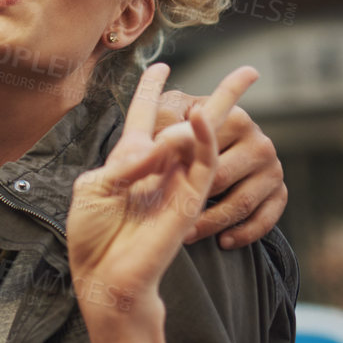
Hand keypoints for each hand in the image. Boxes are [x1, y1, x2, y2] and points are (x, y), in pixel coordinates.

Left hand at [67, 64, 257, 321]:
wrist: (104, 276)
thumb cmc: (91, 236)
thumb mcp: (93, 188)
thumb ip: (124, 162)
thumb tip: (160, 149)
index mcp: (128, 158)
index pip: (143, 116)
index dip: (151, 90)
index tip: (161, 66)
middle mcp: (159, 166)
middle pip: (194, 122)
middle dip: (223, 95)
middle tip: (250, 72)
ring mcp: (178, 182)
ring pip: (206, 139)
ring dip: (211, 115)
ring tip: (217, 99)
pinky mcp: (190, 200)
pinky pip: (203, 165)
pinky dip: (203, 138)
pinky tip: (201, 116)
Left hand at [156, 74, 286, 247]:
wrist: (205, 142)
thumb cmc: (179, 126)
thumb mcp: (167, 114)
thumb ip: (162, 121)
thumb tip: (160, 144)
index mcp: (235, 119)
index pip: (204, 150)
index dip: (179, 169)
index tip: (158, 184)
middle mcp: (260, 142)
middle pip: (222, 179)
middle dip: (192, 200)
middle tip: (167, 216)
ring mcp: (273, 169)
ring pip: (241, 203)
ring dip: (212, 223)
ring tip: (187, 234)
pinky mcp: (280, 193)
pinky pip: (265, 220)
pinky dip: (244, 233)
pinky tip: (222, 241)